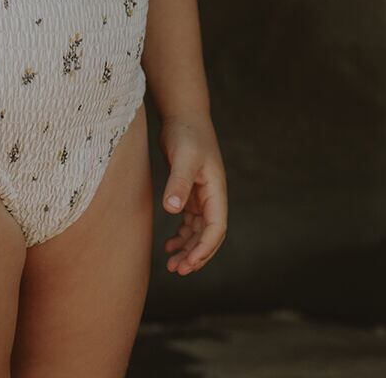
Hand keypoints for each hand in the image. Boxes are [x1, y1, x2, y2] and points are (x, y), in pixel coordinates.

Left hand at [158, 111, 226, 274]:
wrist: (182, 115)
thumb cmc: (186, 134)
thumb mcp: (183, 158)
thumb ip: (178, 183)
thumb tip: (172, 210)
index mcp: (216, 191)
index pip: (216, 228)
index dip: (205, 248)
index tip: (190, 264)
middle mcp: (212, 196)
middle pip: (208, 235)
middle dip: (196, 255)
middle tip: (178, 270)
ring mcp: (201, 195)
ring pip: (198, 231)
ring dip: (188, 249)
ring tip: (172, 264)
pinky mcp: (189, 192)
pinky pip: (188, 221)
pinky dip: (181, 235)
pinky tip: (169, 244)